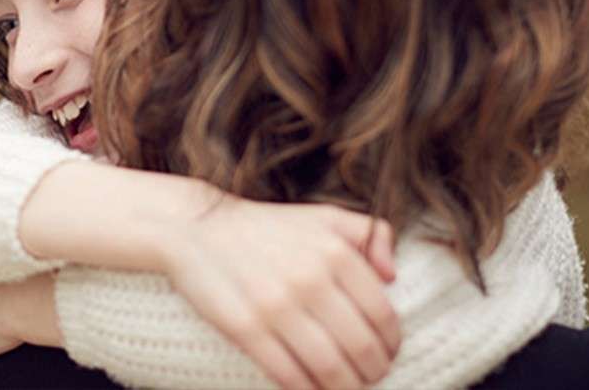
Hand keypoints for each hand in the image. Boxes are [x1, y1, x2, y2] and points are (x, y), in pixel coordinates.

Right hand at [161, 200, 399, 389]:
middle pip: (361, 348)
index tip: (387, 352)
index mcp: (334, 252)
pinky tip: (311, 388)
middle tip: (371, 377)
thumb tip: (392, 276)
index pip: (382, 315)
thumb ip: (370, 234)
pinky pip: (288, 375)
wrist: (196, 229)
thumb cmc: (267, 227)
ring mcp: (275, 306)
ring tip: (346, 387)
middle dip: (374, 372)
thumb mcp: (324, 217)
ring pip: (329, 368)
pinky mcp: (245, 329)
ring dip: (346, 388)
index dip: (392, 343)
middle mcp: (309, 279)